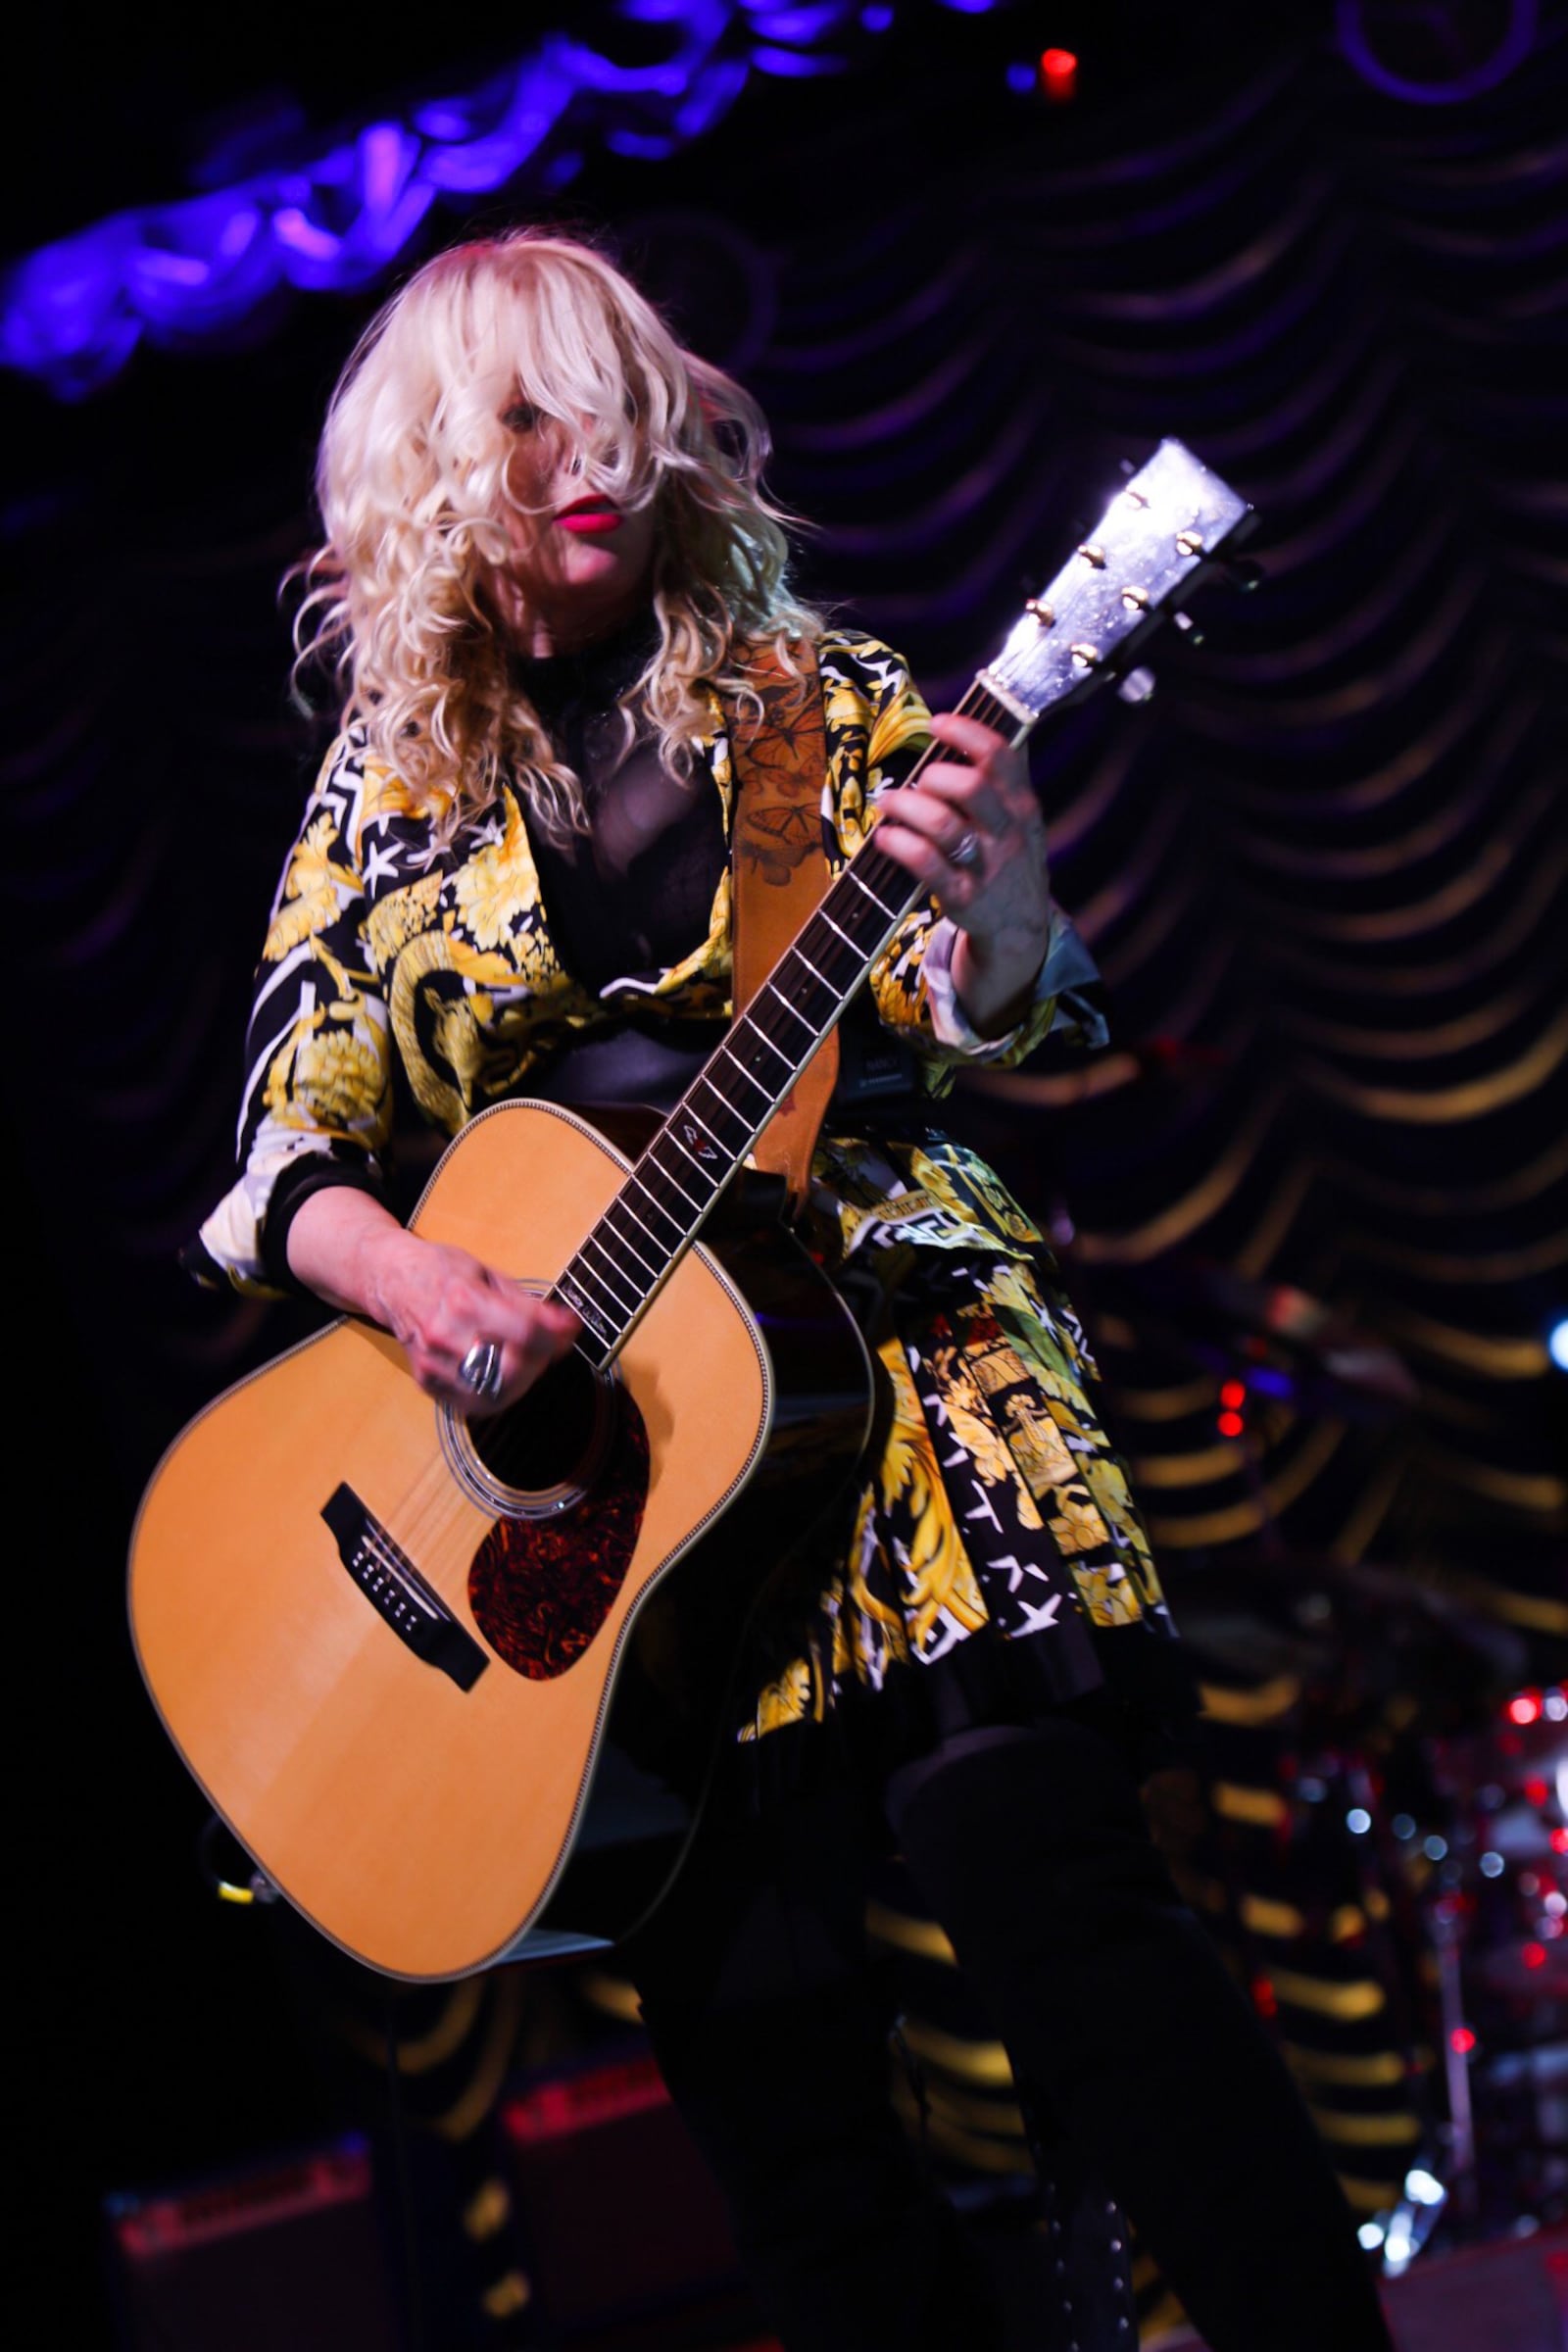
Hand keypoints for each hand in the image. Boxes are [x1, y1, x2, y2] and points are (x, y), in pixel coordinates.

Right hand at [366, 1234, 580, 1412]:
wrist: (391, 1280)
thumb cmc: (441, 1270)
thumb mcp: (488, 1273)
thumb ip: (527, 1304)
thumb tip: (564, 1325)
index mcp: (463, 1300)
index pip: (524, 1330)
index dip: (555, 1333)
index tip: (569, 1328)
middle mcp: (445, 1336)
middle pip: (511, 1370)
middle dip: (540, 1361)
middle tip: (546, 1346)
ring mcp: (433, 1363)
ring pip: (492, 1394)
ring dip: (521, 1381)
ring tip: (525, 1360)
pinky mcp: (426, 1381)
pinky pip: (471, 1403)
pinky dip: (495, 1392)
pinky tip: (501, 1373)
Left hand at [871, 713, 1052, 1034]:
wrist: (1019, 927)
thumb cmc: (1009, 859)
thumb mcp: (1022, 817)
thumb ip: (1008, 774)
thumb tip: (997, 714)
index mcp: (1022, 805)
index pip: (1001, 756)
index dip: (966, 732)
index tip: (937, 723)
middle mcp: (1007, 833)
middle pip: (970, 788)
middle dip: (933, 776)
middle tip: (918, 782)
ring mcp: (985, 867)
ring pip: (943, 824)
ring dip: (906, 806)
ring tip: (888, 802)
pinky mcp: (962, 897)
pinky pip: (925, 863)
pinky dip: (898, 844)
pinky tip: (884, 836)